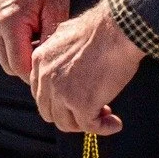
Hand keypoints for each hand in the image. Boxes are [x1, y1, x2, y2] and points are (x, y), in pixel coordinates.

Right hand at [0, 0, 70, 79]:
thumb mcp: (56, 9)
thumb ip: (50, 39)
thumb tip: (48, 65)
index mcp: (10, 22)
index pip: (19, 66)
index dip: (35, 72)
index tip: (51, 70)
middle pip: (9, 66)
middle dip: (28, 65)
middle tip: (48, 55)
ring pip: (4, 57)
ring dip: (21, 55)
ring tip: (39, 38)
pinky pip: (0, 46)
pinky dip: (14, 46)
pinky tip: (29, 32)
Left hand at [28, 5, 140, 134]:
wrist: (118, 29)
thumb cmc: (102, 29)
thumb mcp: (68, 36)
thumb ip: (60, 55)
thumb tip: (69, 71)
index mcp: (40, 60)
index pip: (41, 93)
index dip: (60, 101)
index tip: (77, 100)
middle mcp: (46, 78)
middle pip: (50, 112)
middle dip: (71, 115)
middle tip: (92, 111)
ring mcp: (61, 93)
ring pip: (67, 123)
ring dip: (86, 124)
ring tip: (106, 117)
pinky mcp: (81, 104)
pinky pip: (89, 127)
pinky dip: (103, 129)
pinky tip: (115, 124)